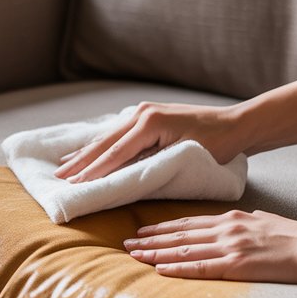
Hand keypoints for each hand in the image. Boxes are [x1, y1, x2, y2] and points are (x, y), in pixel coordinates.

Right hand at [55, 101, 243, 182]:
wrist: (237, 124)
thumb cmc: (218, 144)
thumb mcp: (184, 157)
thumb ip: (151, 165)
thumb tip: (122, 178)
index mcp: (150, 122)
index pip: (115, 152)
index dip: (93, 171)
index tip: (74, 184)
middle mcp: (142, 114)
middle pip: (105, 143)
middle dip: (81, 162)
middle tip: (59, 178)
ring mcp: (143, 112)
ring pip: (107, 137)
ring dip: (85, 153)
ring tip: (62, 166)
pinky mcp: (147, 116)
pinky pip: (116, 133)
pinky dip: (100, 145)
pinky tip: (86, 151)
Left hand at [123, 209, 296, 282]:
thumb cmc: (293, 236)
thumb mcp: (262, 220)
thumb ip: (242, 223)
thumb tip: (232, 224)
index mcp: (230, 218)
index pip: (187, 223)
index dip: (161, 228)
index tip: (141, 231)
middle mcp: (225, 229)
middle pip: (178, 235)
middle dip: (149, 239)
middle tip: (125, 243)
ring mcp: (230, 246)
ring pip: (183, 250)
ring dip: (155, 254)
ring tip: (133, 256)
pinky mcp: (238, 265)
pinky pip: (200, 268)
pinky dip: (177, 269)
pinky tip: (159, 270)